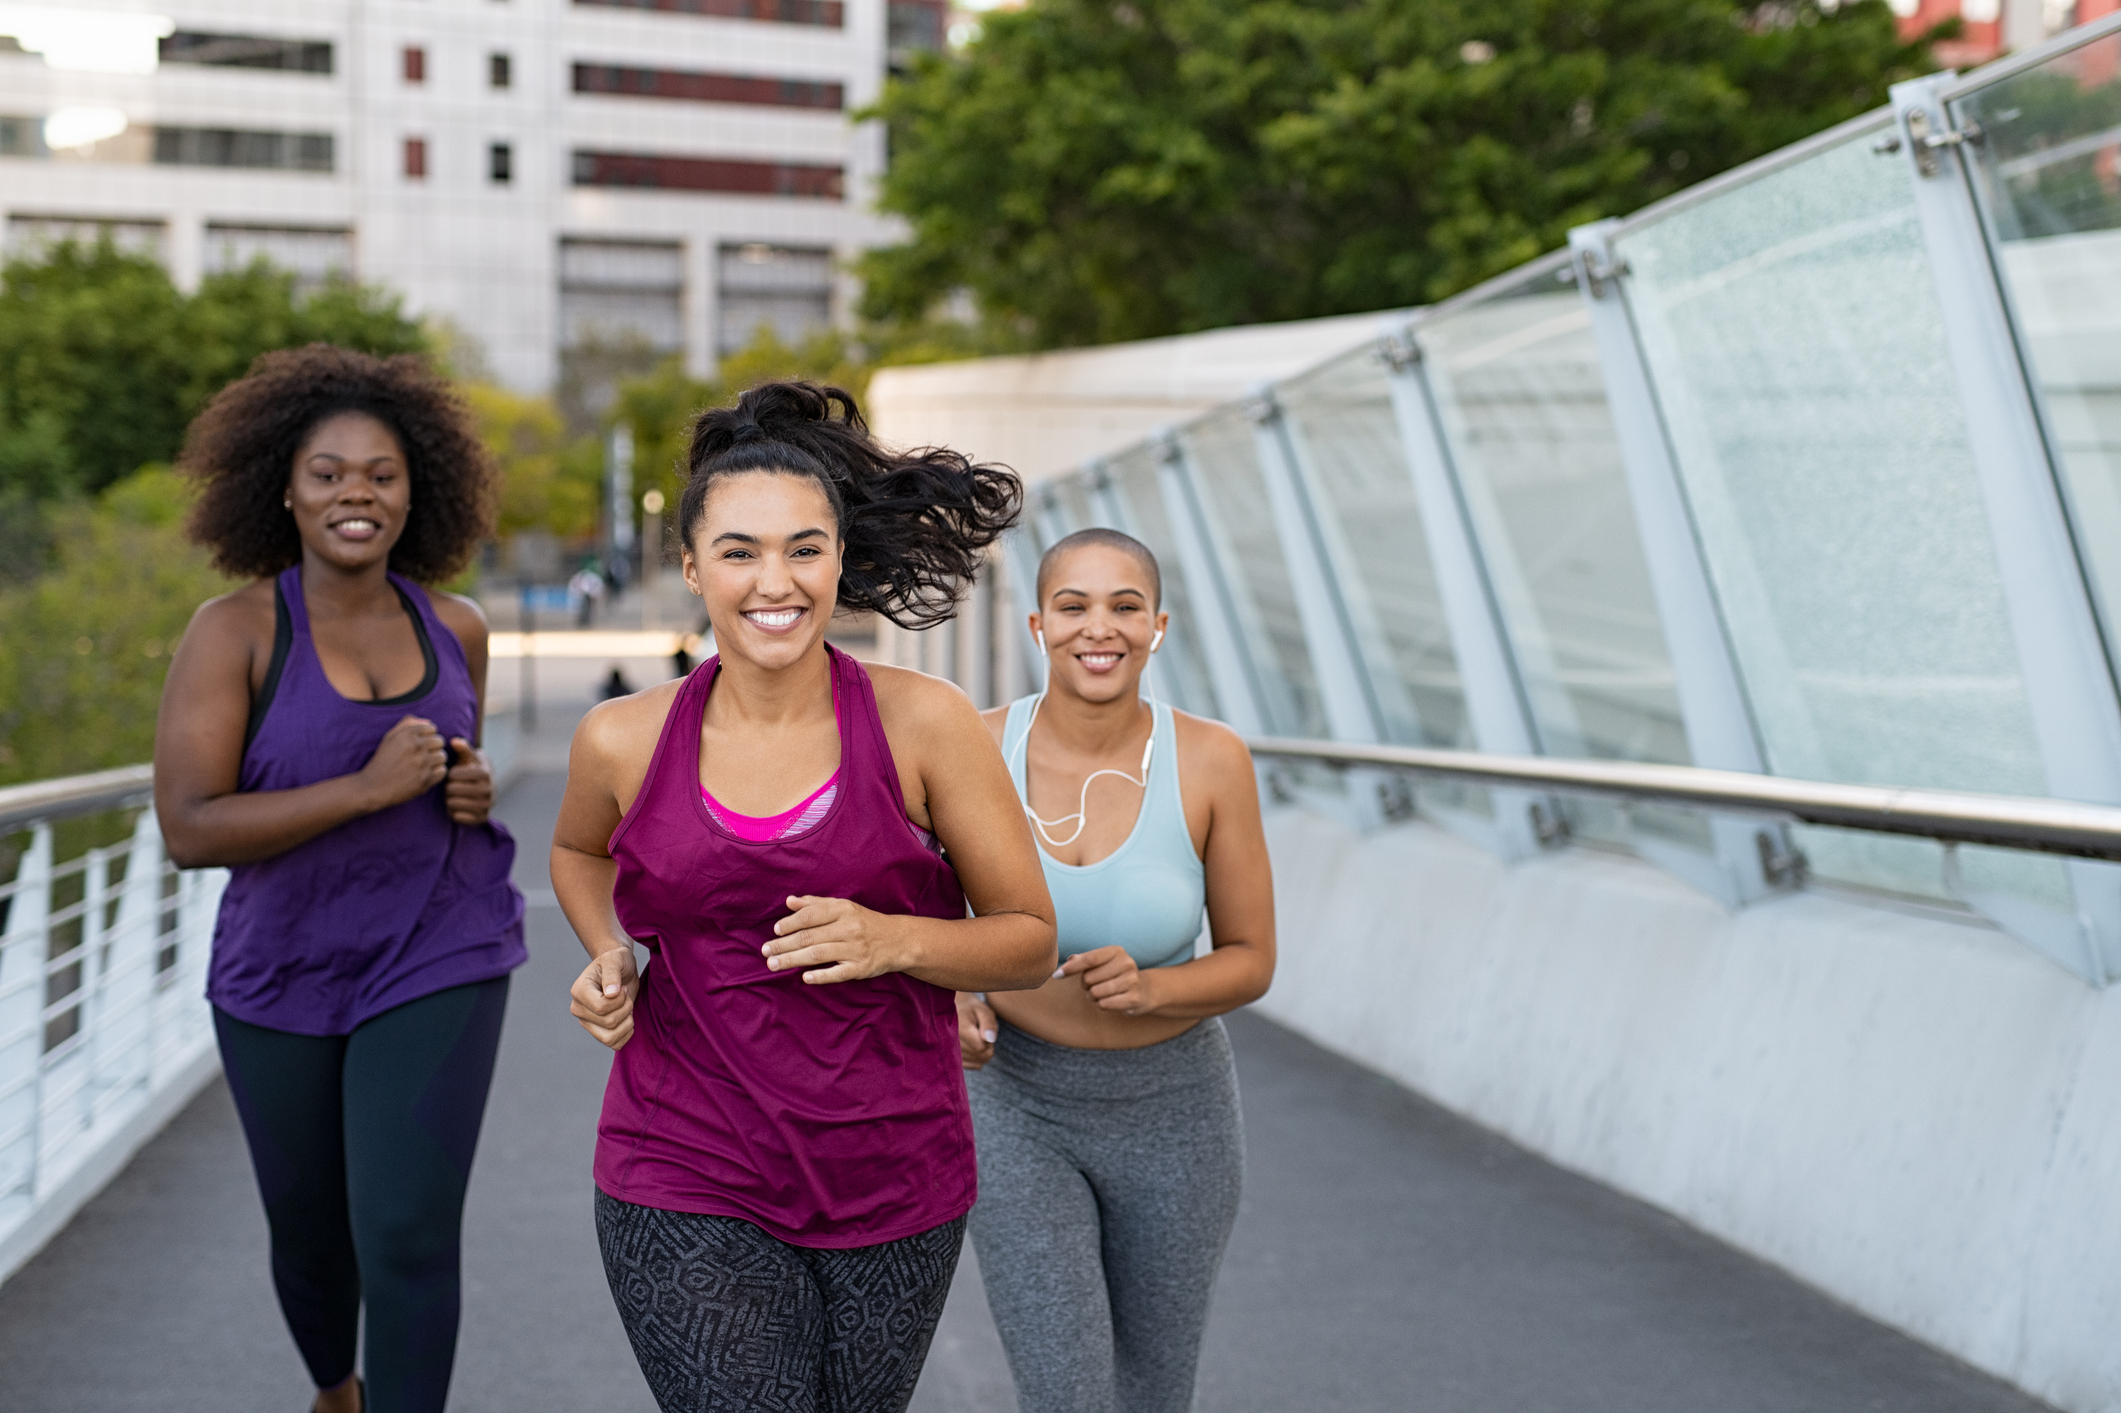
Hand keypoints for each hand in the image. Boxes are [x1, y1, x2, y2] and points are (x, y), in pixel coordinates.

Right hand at [358, 715, 447, 809]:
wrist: (373, 787)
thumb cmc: (382, 761)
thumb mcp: (389, 738)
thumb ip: (407, 725)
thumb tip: (429, 722)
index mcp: (407, 734)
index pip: (432, 728)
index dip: (427, 736)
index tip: (418, 745)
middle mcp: (416, 746)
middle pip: (440, 741)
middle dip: (432, 748)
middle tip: (421, 756)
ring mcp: (422, 763)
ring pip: (442, 756)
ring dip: (435, 761)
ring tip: (422, 766)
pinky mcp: (425, 779)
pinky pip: (442, 771)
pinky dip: (436, 773)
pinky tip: (424, 774)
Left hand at [444, 738, 493, 823]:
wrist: (487, 789)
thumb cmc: (472, 771)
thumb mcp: (469, 758)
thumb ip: (463, 749)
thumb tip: (455, 741)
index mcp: (485, 773)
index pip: (455, 775)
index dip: (450, 774)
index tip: (453, 774)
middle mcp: (489, 790)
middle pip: (452, 789)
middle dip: (448, 787)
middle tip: (451, 787)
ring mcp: (486, 805)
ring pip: (453, 803)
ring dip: (449, 800)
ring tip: (453, 796)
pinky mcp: (482, 818)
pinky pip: (457, 816)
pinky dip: (453, 812)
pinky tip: (457, 807)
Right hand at [570, 946, 639, 1049]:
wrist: (620, 969)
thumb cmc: (617, 961)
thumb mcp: (616, 959)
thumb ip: (612, 973)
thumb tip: (610, 994)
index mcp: (578, 991)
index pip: (601, 1008)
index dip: (619, 1000)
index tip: (622, 988)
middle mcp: (578, 1009)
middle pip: (608, 1023)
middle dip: (626, 1008)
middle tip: (626, 995)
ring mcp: (587, 1023)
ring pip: (610, 1038)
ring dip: (627, 1023)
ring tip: (627, 1007)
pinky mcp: (598, 1032)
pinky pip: (614, 1044)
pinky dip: (626, 1034)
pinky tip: (628, 1018)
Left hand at [765, 895, 907, 984]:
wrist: (898, 940)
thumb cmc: (864, 922)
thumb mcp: (843, 907)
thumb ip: (815, 904)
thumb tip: (789, 901)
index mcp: (843, 910)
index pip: (811, 915)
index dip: (790, 923)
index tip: (775, 931)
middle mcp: (849, 927)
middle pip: (809, 937)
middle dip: (784, 945)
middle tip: (765, 951)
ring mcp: (856, 949)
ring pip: (818, 954)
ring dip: (793, 960)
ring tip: (774, 964)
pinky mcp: (861, 967)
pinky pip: (838, 973)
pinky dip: (820, 975)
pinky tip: (804, 978)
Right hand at [957, 992, 996, 1069]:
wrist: (952, 1013)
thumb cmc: (971, 1010)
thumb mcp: (983, 1011)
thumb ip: (988, 1023)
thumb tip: (990, 1039)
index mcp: (960, 1030)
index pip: (981, 1047)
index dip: (988, 1040)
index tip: (984, 1029)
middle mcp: (952, 1044)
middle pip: (981, 1056)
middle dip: (987, 1046)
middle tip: (981, 1032)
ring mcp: (950, 1054)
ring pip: (979, 1062)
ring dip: (982, 1052)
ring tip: (975, 1038)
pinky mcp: (952, 1060)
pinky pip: (974, 1065)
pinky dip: (977, 1058)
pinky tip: (973, 1046)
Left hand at [1061, 945, 1158, 1015]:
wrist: (1145, 990)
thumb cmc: (1115, 974)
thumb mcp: (1102, 962)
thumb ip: (1083, 960)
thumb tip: (1068, 960)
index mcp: (1116, 951)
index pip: (1088, 959)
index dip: (1070, 968)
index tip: (1056, 975)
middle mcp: (1126, 963)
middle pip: (1088, 978)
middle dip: (1085, 985)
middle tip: (1094, 984)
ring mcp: (1132, 981)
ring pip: (1095, 993)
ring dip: (1093, 996)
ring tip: (1101, 993)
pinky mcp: (1134, 998)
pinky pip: (1104, 1004)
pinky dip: (1102, 1004)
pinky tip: (1110, 1000)